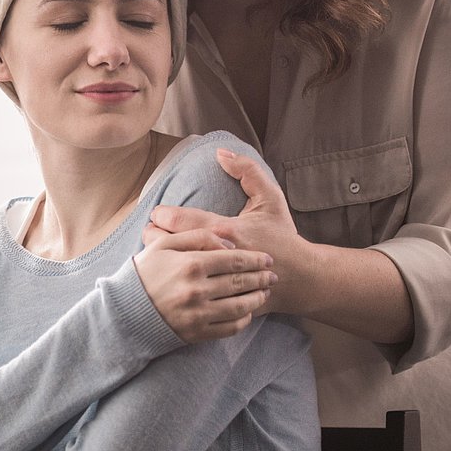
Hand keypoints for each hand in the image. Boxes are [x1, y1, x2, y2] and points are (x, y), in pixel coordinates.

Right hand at [133, 225, 275, 341]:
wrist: (124, 311)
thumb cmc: (145, 273)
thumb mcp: (164, 245)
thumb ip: (196, 237)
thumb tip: (227, 243)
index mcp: (191, 264)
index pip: (234, 259)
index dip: (255, 259)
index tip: (267, 259)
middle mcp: (197, 289)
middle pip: (240, 282)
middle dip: (261, 277)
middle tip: (273, 275)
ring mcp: (198, 313)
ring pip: (240, 306)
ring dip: (257, 298)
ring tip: (264, 292)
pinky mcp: (197, 332)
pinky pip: (230, 327)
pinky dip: (243, 320)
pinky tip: (248, 312)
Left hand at [150, 149, 312, 315]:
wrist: (301, 278)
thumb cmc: (283, 237)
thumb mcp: (271, 198)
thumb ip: (247, 171)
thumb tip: (220, 152)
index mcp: (224, 230)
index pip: (177, 220)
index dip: (160, 215)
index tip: (157, 213)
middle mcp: (215, 255)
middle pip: (167, 245)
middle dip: (152, 235)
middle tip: (149, 230)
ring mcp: (215, 279)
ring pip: (172, 269)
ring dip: (158, 258)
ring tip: (154, 249)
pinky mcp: (216, 298)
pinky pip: (185, 289)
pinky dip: (174, 281)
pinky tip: (169, 273)